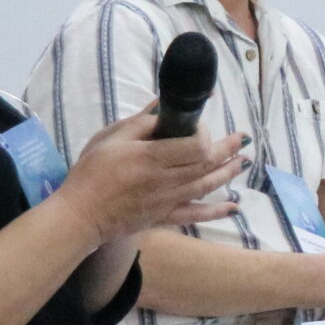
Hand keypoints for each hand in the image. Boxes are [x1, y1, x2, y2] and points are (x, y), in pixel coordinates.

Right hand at [51, 113, 243, 245]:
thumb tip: (162, 107)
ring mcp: (167, 201)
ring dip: (228, 173)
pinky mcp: (164, 217)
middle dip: (227, 150)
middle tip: (243, 139)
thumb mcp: (109, 139)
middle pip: (206, 165)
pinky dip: (216, 211)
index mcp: (152, 158)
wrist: (80, 215)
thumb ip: (139, 123)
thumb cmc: (91, 173)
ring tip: (245, 162)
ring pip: (206, 186)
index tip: (198, 125)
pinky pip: (195, 214)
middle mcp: (165, 181)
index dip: (203, 134)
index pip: (194, 146)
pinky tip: (234, 207)